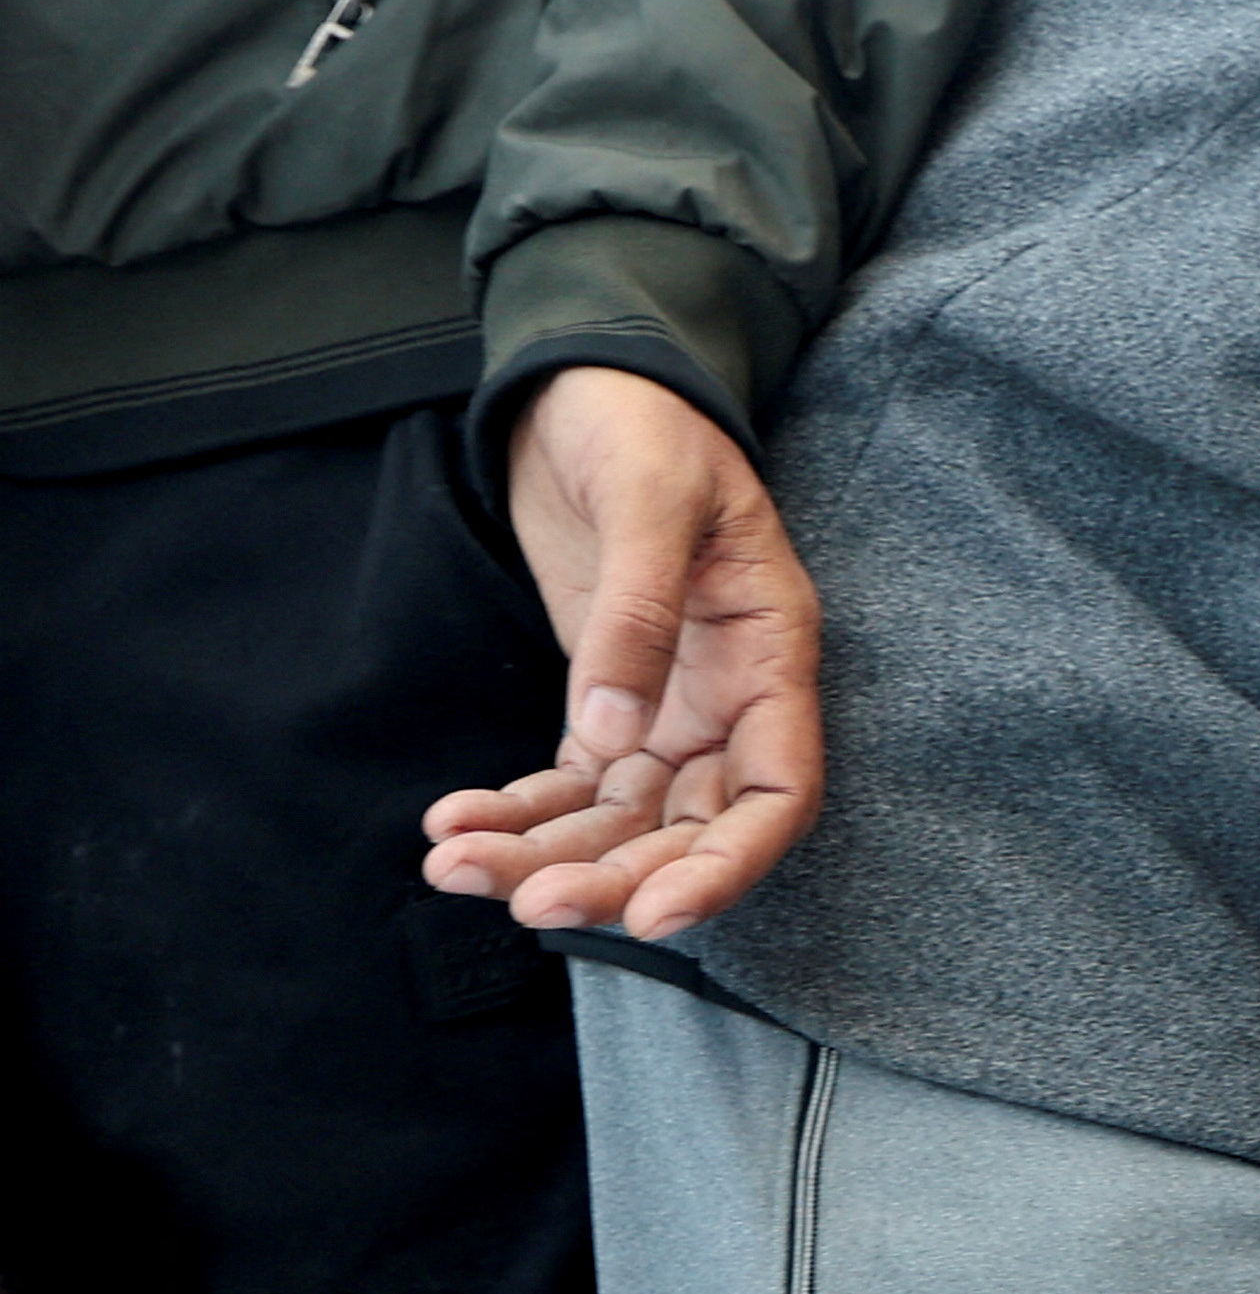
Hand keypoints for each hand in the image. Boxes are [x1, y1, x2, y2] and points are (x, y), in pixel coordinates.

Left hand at [422, 366, 822, 942]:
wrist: (592, 378)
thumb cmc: (646, 425)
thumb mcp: (652, 501)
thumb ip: (635, 619)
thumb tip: (607, 739)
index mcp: (771, 656)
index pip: (774, 795)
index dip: (725, 867)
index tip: (653, 915)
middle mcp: (727, 700)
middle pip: (685, 827)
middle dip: (609, 875)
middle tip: (519, 900)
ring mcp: (665, 706)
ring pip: (617, 819)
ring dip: (540, 853)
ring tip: (450, 863)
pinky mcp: (604, 697)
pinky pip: (567, 784)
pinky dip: (514, 812)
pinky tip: (452, 822)